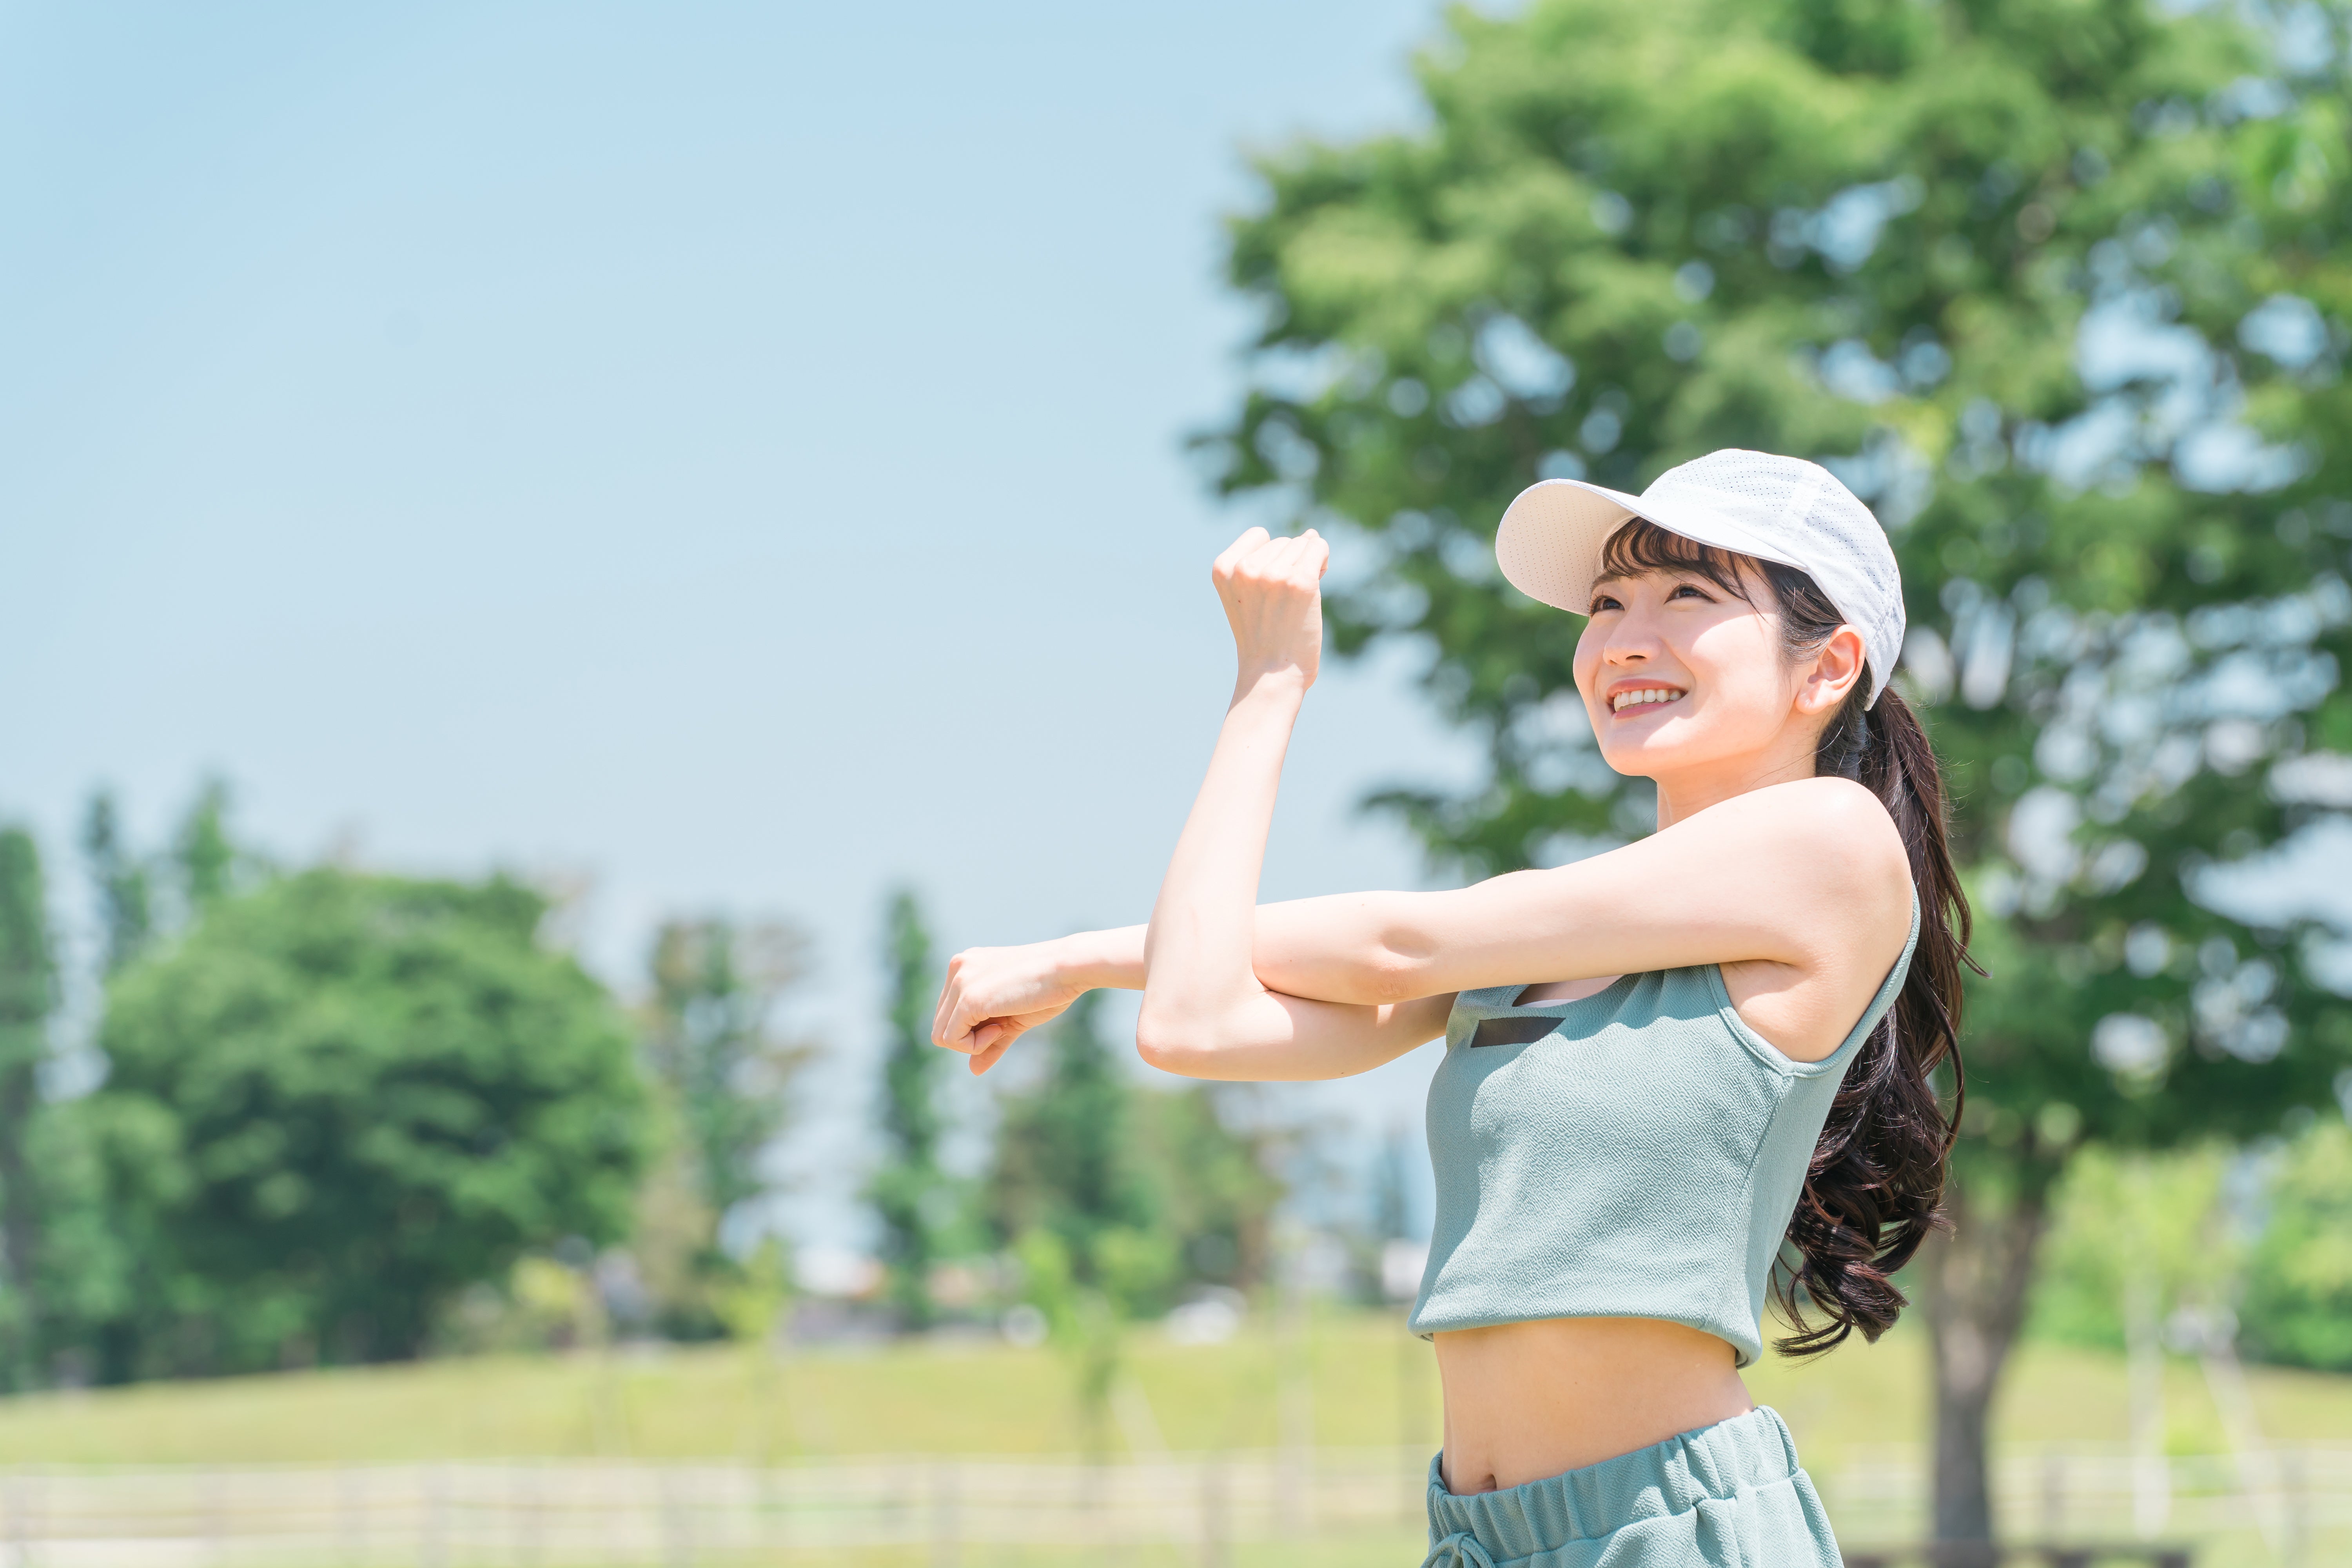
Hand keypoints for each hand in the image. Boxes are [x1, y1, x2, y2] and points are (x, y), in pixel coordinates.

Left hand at [931, 941, 1089, 1075]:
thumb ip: (990, 1041)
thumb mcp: (1012, 1018)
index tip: (1001, 1022)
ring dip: (971, 1043)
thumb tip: (973, 1070)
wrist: (1069, 969)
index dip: (971, 1029)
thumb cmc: (1049, 989)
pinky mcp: (968, 998)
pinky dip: (975, 1045)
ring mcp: (960, 981)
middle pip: (940, 1025)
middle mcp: (957, 968)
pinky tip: (1000, 1029)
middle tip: (1001, 1028)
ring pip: (941, 1035)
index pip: (948, 1012)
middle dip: (969, 1037)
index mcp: (966, 965)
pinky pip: (952, 1039)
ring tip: (1001, 1028)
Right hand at [1211, 526, 1329, 692]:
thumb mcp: (1247, 595)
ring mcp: (1273, 575)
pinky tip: (1317, 581)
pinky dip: (1322, 560)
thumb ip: (1268, 561)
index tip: (1271, 584)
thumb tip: (1311, 534)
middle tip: (1285, 600)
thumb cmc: (1262, 637)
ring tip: (1296, 599)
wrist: (1272, 675)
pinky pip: (1318, 549)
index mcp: (1223, 568)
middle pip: (1283, 541)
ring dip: (1307, 565)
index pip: (1259, 535)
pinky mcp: (1301, 583)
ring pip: (1302, 545)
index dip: (1272, 555)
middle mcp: (1245, 569)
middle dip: (1291, 562)